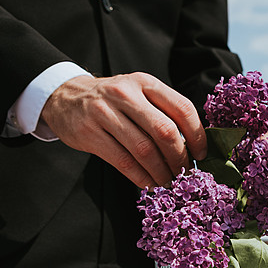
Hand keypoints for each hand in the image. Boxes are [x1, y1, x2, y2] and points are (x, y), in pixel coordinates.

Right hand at [40, 72, 206, 187]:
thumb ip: (164, 112)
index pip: (182, 108)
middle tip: (185, 174)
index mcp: (145, 83)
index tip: (201, 155)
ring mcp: (104, 112)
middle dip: (180, 158)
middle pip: (165, 131)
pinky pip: (124, 162)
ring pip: (144, 150)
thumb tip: (194, 147)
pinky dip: (141, 178)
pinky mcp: (89, 133)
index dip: (197, 136)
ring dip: (162, 172)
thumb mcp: (139, 94)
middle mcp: (126, 94)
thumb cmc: (114, 102)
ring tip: (169, 182)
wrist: (66, 97)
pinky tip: (150, 184)